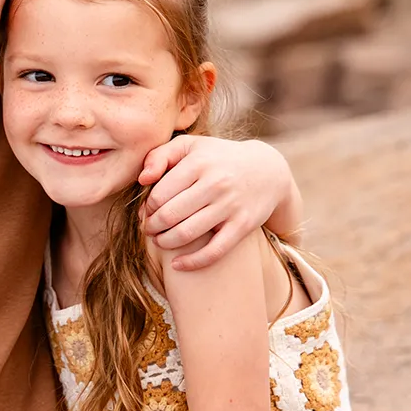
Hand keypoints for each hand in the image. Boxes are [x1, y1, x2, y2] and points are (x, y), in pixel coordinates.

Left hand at [139, 135, 296, 269]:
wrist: (267, 170)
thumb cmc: (219, 159)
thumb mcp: (190, 146)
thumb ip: (160, 155)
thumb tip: (142, 180)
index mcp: (198, 163)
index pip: (159, 195)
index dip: (147, 208)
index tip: (146, 212)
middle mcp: (215, 184)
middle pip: (169, 216)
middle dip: (152, 227)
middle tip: (149, 229)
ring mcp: (230, 206)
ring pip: (186, 234)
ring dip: (165, 243)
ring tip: (160, 241)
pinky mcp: (243, 225)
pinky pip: (214, 251)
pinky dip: (192, 262)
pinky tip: (177, 264)